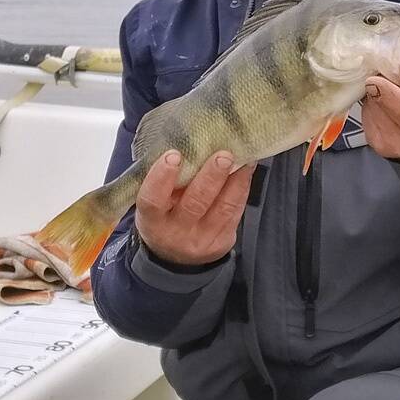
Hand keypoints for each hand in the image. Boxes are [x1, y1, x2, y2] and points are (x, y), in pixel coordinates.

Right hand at [135, 150, 255, 266]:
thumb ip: (166, 181)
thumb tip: (191, 144)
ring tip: (242, 157)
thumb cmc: (163, 215)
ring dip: (234, 180)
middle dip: (211, 177)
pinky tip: (246, 168)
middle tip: (223, 155)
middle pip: (194, 203)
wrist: (174, 256)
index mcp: (152, 220)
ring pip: (222, 208)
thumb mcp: (155, 202)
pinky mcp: (223, 241)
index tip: (174, 155)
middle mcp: (175, 232)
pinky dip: (242, 187)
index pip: (152, 199)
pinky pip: (235, 211)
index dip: (162, 177)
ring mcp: (201, 239)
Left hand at [361, 55, 399, 160]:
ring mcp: (392, 144)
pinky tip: (392, 104)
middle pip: (383, 104)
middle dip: (385, 83)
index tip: (375, 80)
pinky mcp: (376, 143)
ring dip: (380, 93)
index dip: (388, 94)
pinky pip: (368, 113)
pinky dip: (376, 104)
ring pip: (372, 106)